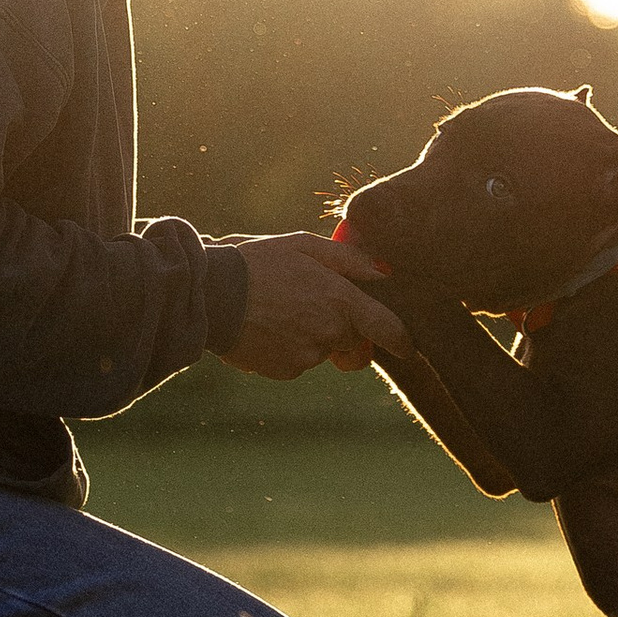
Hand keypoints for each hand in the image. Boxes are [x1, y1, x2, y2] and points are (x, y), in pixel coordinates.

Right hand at [221, 228, 407, 381]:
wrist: (209, 295)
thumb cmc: (257, 261)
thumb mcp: (303, 246)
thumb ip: (348, 259)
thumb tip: (384, 271)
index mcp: (339, 299)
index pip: (387, 328)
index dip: (402, 341)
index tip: (408, 347)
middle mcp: (329, 332)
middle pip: (355, 340)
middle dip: (344, 327)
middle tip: (312, 302)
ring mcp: (308, 355)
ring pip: (325, 349)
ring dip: (313, 334)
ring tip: (279, 309)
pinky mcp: (286, 371)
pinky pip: (300, 361)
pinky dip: (290, 347)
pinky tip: (267, 326)